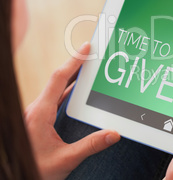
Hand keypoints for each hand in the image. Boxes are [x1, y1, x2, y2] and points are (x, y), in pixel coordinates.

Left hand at [24, 42, 119, 179]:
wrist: (17, 176)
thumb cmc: (35, 169)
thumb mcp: (65, 159)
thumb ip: (91, 145)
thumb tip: (113, 134)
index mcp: (40, 113)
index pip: (59, 79)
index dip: (74, 61)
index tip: (86, 48)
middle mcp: (36, 110)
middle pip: (58, 79)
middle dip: (75, 64)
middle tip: (91, 53)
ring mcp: (36, 114)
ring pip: (55, 88)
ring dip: (71, 77)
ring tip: (87, 68)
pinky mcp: (38, 119)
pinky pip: (54, 98)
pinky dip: (67, 90)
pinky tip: (77, 92)